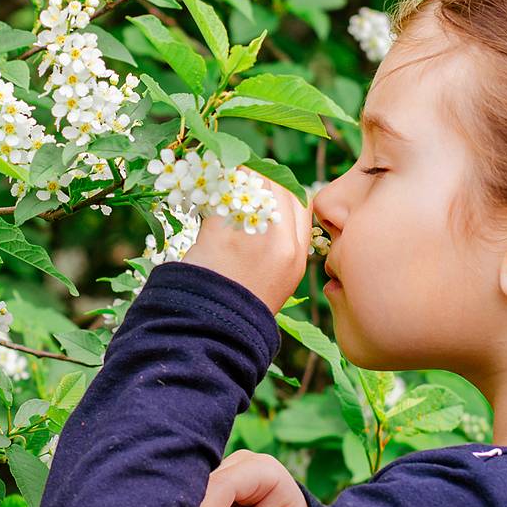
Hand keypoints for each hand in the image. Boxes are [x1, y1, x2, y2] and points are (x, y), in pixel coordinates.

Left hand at [181, 167, 313, 314]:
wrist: (212, 329)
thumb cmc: (238, 309)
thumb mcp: (275, 285)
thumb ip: (278, 251)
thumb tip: (268, 218)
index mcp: (297, 257)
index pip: (302, 204)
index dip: (285, 191)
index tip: (266, 190)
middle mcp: (281, 242)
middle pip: (279, 187)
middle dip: (260, 178)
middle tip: (239, 179)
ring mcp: (252, 234)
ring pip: (251, 181)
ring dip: (236, 177)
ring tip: (221, 184)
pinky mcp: (221, 230)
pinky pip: (220, 193)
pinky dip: (212, 188)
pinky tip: (203, 195)